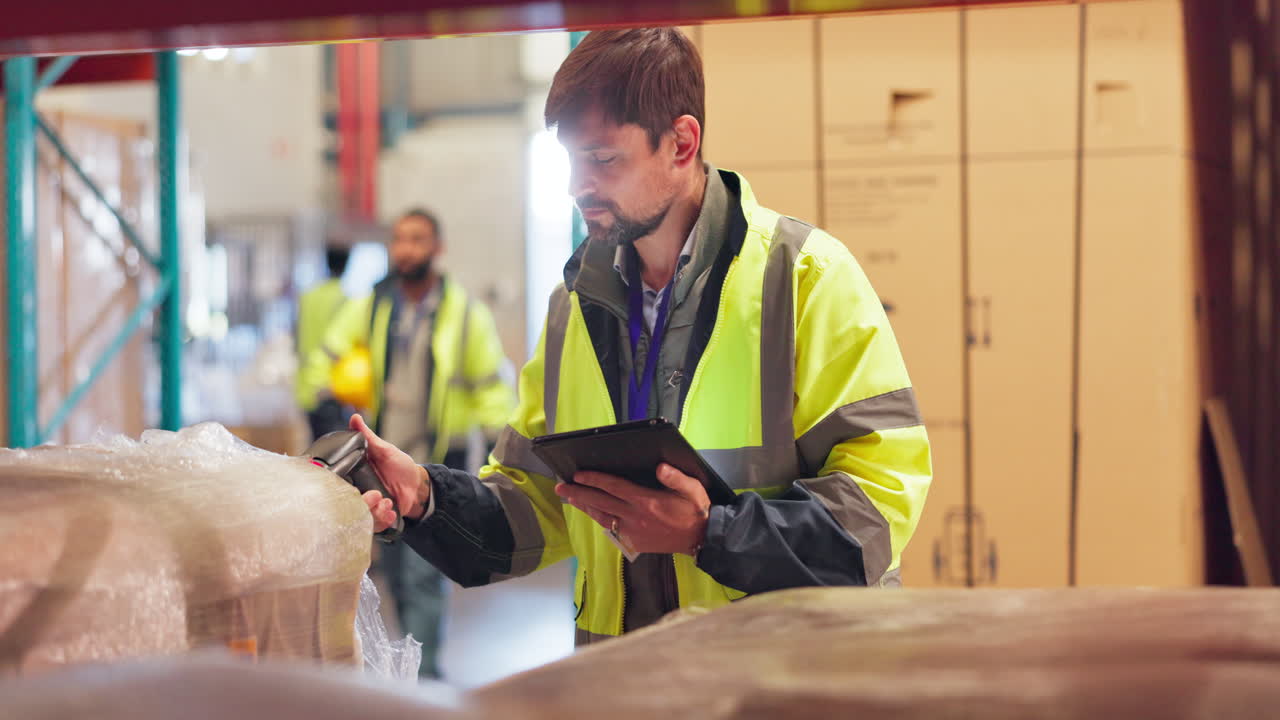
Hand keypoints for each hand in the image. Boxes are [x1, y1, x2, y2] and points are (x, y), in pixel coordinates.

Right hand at [350, 414, 430, 531]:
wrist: (416, 484)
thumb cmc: (399, 465)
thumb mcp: (384, 449)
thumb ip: (367, 437)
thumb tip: (355, 418)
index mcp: (352, 477)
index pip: (337, 486)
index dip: (340, 489)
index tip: (354, 487)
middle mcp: (356, 494)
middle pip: (347, 505)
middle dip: (363, 503)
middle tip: (376, 496)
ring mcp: (367, 506)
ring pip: (360, 517)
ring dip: (375, 512)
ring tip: (387, 503)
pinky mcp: (377, 517)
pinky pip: (373, 525)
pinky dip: (384, 519)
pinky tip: (392, 510)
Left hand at [555, 464, 710, 555]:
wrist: (700, 539)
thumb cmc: (695, 510)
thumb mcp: (692, 489)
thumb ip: (676, 478)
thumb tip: (660, 467)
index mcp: (646, 501)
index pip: (614, 487)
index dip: (594, 480)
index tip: (578, 475)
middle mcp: (635, 517)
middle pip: (600, 502)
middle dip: (578, 493)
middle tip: (560, 487)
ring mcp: (633, 531)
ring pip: (602, 517)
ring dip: (584, 507)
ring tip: (569, 499)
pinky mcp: (634, 541)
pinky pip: (611, 528)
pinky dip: (599, 519)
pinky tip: (592, 513)